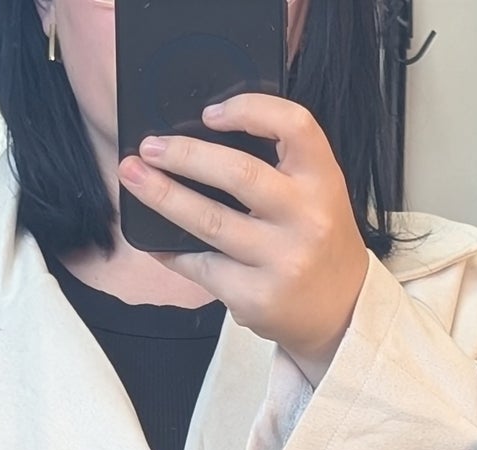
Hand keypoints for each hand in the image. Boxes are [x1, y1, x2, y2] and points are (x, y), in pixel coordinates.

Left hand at [119, 93, 369, 381]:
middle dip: (185, 155)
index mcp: (324, 179)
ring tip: (134, 177)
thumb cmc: (318, 242)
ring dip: (164, 196)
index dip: (250, 109)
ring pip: (211, 221)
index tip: (209, 113)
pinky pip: (203, 267)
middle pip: (239, 173)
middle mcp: (308, 218)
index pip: (294, 125)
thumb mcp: (317, 193)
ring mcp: (282, 261)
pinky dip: (172, 252)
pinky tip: (154, 240)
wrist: (342, 313)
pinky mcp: (257, 298)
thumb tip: (200, 144)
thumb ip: (278, 166)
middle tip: (149, 147)